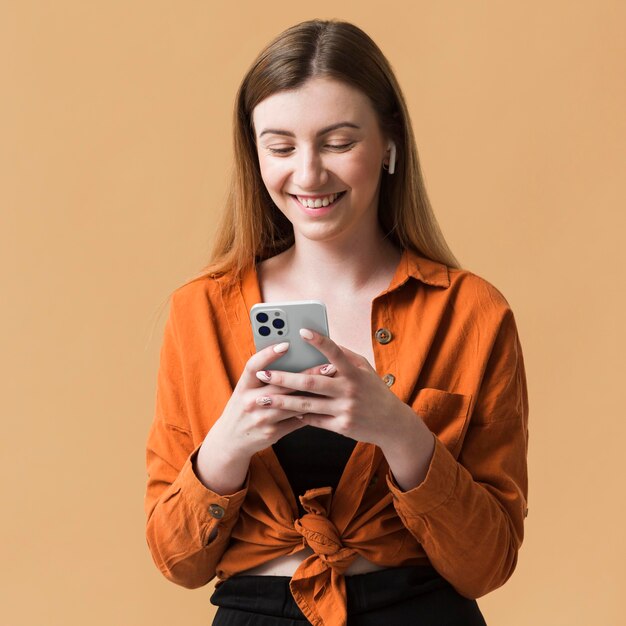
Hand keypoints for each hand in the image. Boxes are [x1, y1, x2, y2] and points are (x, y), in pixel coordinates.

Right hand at [202, 341, 335, 459]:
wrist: (231, 440)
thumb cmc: (243, 407)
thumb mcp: (245, 390)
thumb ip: (261, 376)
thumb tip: (290, 355)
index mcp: (243, 387)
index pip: (254, 366)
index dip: (269, 354)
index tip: (287, 344)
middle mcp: (250, 402)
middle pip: (282, 384)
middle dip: (308, 374)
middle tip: (328, 365)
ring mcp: (262, 419)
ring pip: (294, 403)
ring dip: (315, 393)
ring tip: (332, 383)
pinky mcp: (272, 433)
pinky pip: (297, 420)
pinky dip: (311, 410)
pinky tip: (325, 402)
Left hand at [252, 329, 416, 449]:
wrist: (392, 423)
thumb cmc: (374, 390)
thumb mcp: (365, 369)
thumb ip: (344, 355)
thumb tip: (323, 342)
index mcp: (354, 371)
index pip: (335, 352)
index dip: (319, 341)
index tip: (301, 331)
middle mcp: (349, 389)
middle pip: (310, 382)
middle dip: (284, 378)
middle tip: (263, 374)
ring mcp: (345, 409)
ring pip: (307, 405)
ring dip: (282, 401)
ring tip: (262, 398)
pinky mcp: (342, 426)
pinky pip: (314, 420)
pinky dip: (299, 416)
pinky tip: (284, 411)